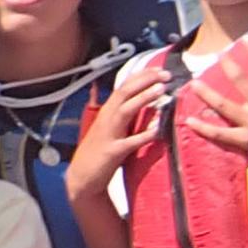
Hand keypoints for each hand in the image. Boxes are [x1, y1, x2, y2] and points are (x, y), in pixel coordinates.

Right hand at [63, 67, 168, 200]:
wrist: (81, 179)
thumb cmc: (100, 153)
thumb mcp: (113, 129)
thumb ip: (127, 116)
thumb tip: (148, 103)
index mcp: (107, 113)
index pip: (123, 88)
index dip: (141, 77)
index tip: (159, 69)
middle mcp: (106, 119)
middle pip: (124, 93)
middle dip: (144, 81)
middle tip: (166, 74)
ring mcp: (108, 135)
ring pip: (125, 111)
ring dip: (143, 99)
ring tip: (162, 89)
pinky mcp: (112, 152)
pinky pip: (129, 142)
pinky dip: (143, 135)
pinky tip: (157, 130)